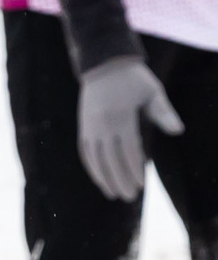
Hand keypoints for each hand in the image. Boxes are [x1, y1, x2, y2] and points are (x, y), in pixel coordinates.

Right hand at [77, 57, 184, 199]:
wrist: (103, 63)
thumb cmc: (133, 79)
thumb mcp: (153, 91)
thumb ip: (164, 112)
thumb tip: (178, 131)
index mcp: (120, 116)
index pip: (127, 150)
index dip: (134, 170)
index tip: (141, 185)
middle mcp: (102, 123)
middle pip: (110, 158)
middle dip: (119, 179)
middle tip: (129, 196)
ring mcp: (89, 125)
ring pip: (94, 157)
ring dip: (103, 177)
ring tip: (112, 193)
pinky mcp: (83, 125)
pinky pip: (84, 150)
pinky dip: (91, 166)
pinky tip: (98, 177)